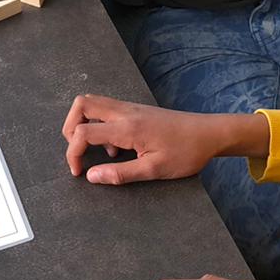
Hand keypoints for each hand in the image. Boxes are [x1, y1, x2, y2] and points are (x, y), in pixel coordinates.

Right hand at [62, 95, 266, 183]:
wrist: (209, 133)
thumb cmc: (186, 152)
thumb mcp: (154, 170)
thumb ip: (120, 174)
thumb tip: (91, 177)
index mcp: (127, 128)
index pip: (83, 132)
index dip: (73, 153)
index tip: (78, 172)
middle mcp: (125, 112)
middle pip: (81, 104)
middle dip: (70, 128)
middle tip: (78, 152)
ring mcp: (130, 108)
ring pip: (93, 103)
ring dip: (84, 124)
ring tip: (99, 151)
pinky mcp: (136, 110)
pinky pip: (107, 109)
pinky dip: (100, 124)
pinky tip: (117, 147)